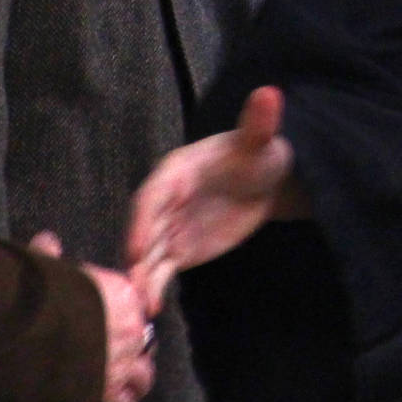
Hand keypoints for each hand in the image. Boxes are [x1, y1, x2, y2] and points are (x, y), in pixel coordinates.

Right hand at [28, 232, 155, 401]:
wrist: (24, 334)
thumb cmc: (35, 297)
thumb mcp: (45, 268)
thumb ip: (51, 255)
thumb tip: (47, 240)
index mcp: (123, 296)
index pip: (135, 307)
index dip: (122, 316)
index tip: (109, 321)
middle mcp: (131, 332)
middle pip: (142, 343)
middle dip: (130, 350)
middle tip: (113, 355)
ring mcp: (122, 367)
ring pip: (142, 378)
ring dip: (131, 381)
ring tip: (116, 382)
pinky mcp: (108, 397)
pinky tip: (107, 401)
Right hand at [123, 87, 307, 311]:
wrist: (268, 180)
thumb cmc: (259, 154)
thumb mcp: (260, 141)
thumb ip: (259, 122)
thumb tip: (270, 92)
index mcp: (176, 172)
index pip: (152, 196)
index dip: (140, 221)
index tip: (135, 247)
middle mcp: (166, 201)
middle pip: (143, 230)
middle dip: (136, 256)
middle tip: (131, 285)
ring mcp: (170, 227)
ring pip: (148, 254)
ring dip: (141, 277)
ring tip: (138, 305)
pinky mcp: (181, 250)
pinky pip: (162, 270)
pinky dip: (155, 287)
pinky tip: (151, 309)